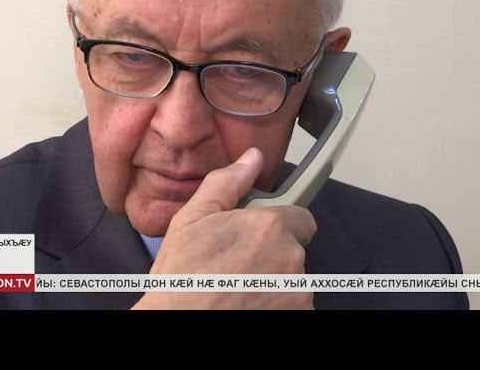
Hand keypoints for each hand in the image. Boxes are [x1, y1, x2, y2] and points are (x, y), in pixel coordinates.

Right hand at [132, 147, 316, 309]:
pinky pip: (293, 304)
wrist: (179, 321)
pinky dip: (275, 303)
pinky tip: (246, 303)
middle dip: (272, 254)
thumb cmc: (181, 280)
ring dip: (274, 281)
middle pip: (294, 249)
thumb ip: (227, 182)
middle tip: (237, 265)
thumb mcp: (192, 219)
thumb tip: (252, 158)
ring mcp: (297, 293)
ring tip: (238, 287)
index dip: (279, 225)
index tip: (260, 236)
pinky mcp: (297, 315)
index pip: (301, 218)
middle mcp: (290, 259)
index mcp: (269, 226)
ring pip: (293, 280)